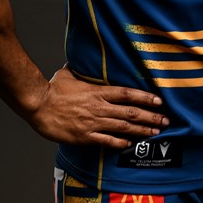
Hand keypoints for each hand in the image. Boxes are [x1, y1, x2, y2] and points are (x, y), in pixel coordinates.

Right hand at [27, 65, 169, 148]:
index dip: (146, 97)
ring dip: (141, 131)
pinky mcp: (83, 136)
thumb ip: (84, 69)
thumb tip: (88, 57)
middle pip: (131, 112)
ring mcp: (92, 122)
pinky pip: (106, 141)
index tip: (159, 101)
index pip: (128, 94)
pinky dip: (119, 144)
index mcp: (98, 91)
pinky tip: (130, 145)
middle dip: (151, 117)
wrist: (37, 104)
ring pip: (123, 128)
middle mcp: (99, 107)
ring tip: (155, 133)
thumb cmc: (53, 88)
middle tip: (165, 120)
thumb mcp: (71, 73)